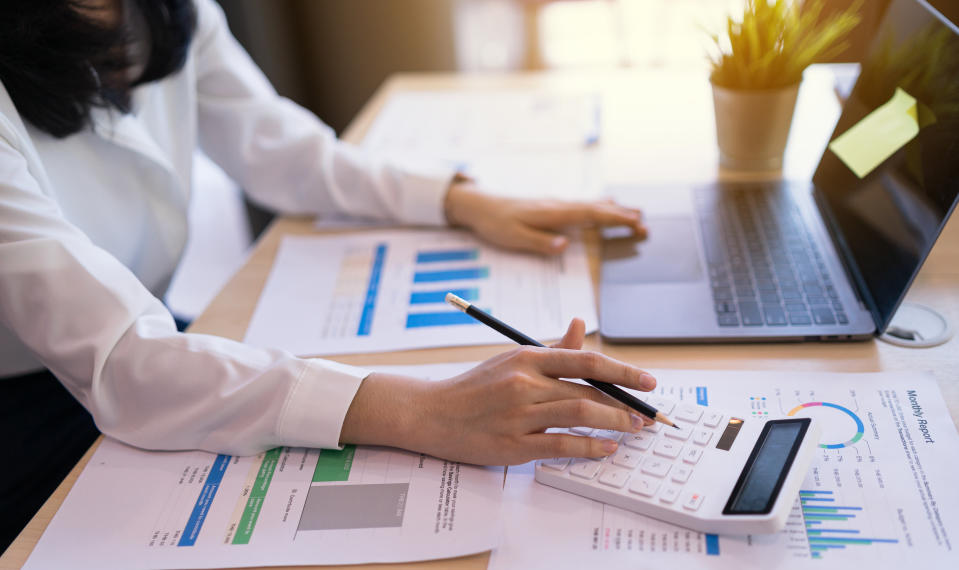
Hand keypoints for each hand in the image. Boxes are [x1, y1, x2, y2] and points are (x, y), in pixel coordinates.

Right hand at [339, 319, 656, 464]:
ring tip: (632, 429)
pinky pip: (561, 444)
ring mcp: (519, 415)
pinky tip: (606, 448)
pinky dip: (589, 447)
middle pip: (589, 390)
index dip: (623, 370)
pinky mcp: (512, 444)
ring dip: (614, 423)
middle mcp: (525, 383)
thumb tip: (582, 325)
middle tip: (647, 415)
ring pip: (580, 415)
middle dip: (625, 404)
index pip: (586, 359)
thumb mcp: (512, 359)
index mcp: (527, 358)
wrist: (431, 413)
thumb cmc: (475, 387)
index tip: (648, 381)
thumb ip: (552, 348)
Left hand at [443, 177, 647, 254]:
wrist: (480, 205)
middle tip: (645, 224)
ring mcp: (557, 204)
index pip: (589, 214)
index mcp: (552, 213)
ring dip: (614, 211)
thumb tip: (564, 245)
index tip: (634, 222)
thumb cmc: (496, 223)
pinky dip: (600, 207)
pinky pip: (583, 205)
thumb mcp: (514, 237)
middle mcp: (558, 205)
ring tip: (636, 214)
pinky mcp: (553, 207)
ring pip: (591, 205)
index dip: (613, 218)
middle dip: (621, 216)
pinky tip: (608, 205)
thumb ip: (540, 242)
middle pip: (596, 209)